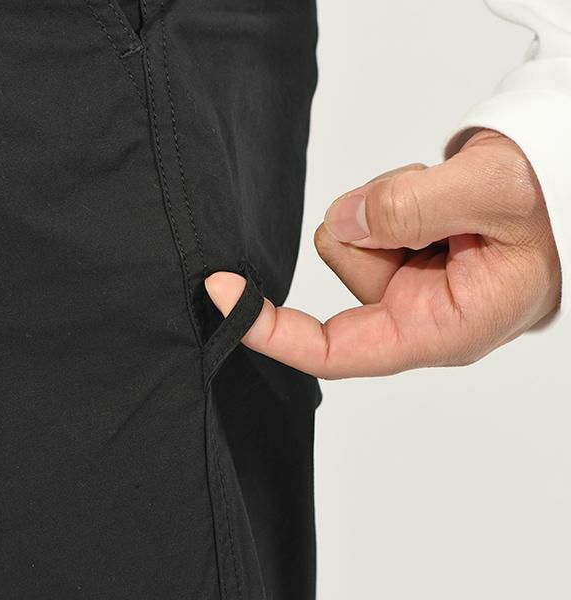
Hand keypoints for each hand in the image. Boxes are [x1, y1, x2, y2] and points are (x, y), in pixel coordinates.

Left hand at [205, 130, 561, 378]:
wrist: (570, 191)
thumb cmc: (553, 209)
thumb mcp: (495, 195)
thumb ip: (416, 207)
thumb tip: (347, 222)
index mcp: (440, 328)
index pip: (337, 352)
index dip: (275, 332)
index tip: (225, 297)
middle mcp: (416, 313)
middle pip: (343, 261)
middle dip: (376, 218)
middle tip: (437, 199)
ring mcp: (406, 281)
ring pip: (350, 230)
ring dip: (388, 202)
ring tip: (447, 197)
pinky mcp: (401, 252)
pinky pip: (364, 213)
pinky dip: (390, 194)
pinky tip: (437, 196)